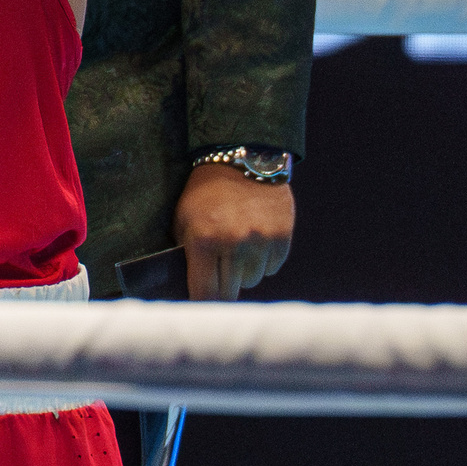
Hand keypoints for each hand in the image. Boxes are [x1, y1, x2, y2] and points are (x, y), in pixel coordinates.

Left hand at [173, 162, 293, 299]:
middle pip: (230, 291)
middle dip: (222, 286)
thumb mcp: (184, 219)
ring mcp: (261, 242)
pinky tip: (253, 241)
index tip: (201, 304)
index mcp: (204, 242)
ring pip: (252, 280)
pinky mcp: (282, 238)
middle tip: (218, 275)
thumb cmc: (204, 193)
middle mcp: (234, 245)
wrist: (242, 160)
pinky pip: (271, 267)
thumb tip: (190, 286)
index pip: (205, 292)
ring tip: (236, 249)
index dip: (202, 302)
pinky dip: (262, 261)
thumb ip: (186, 252)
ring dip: (243, 273)